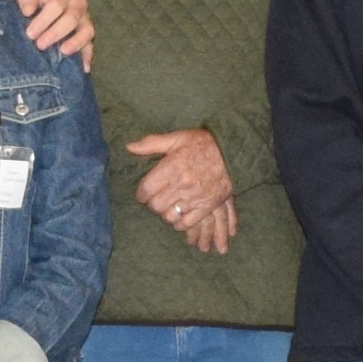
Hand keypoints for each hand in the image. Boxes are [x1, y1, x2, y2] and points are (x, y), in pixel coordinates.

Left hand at [11, 0, 95, 64]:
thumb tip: (28, 11)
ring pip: (86, 31)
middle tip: (40, 45)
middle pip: (72, 18)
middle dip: (56, 33)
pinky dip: (87, 56)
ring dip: (75, 43)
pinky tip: (83, 68)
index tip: (30, 33)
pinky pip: (90, 45)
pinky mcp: (87, 35)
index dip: (44, 19)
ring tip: (63, 52)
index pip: (57, 4)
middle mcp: (78, 3)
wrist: (39, 3)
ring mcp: (85, 20)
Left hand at [127, 128, 239, 255]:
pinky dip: (179, 223)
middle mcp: (181, 184)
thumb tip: (129, 147)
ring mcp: (194, 197)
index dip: (141, 194)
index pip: (146, 189)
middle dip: (152, 204)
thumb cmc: (203, 143)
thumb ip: (151, 143)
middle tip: (155, 200)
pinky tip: (178, 216)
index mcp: (171, 167)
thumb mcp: (177, 137)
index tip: (142, 194)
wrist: (232, 152)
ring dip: (165, 213)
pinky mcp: (206, 206)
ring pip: (169, 215)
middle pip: (156, 205)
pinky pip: (186, 222)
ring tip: (166, 208)